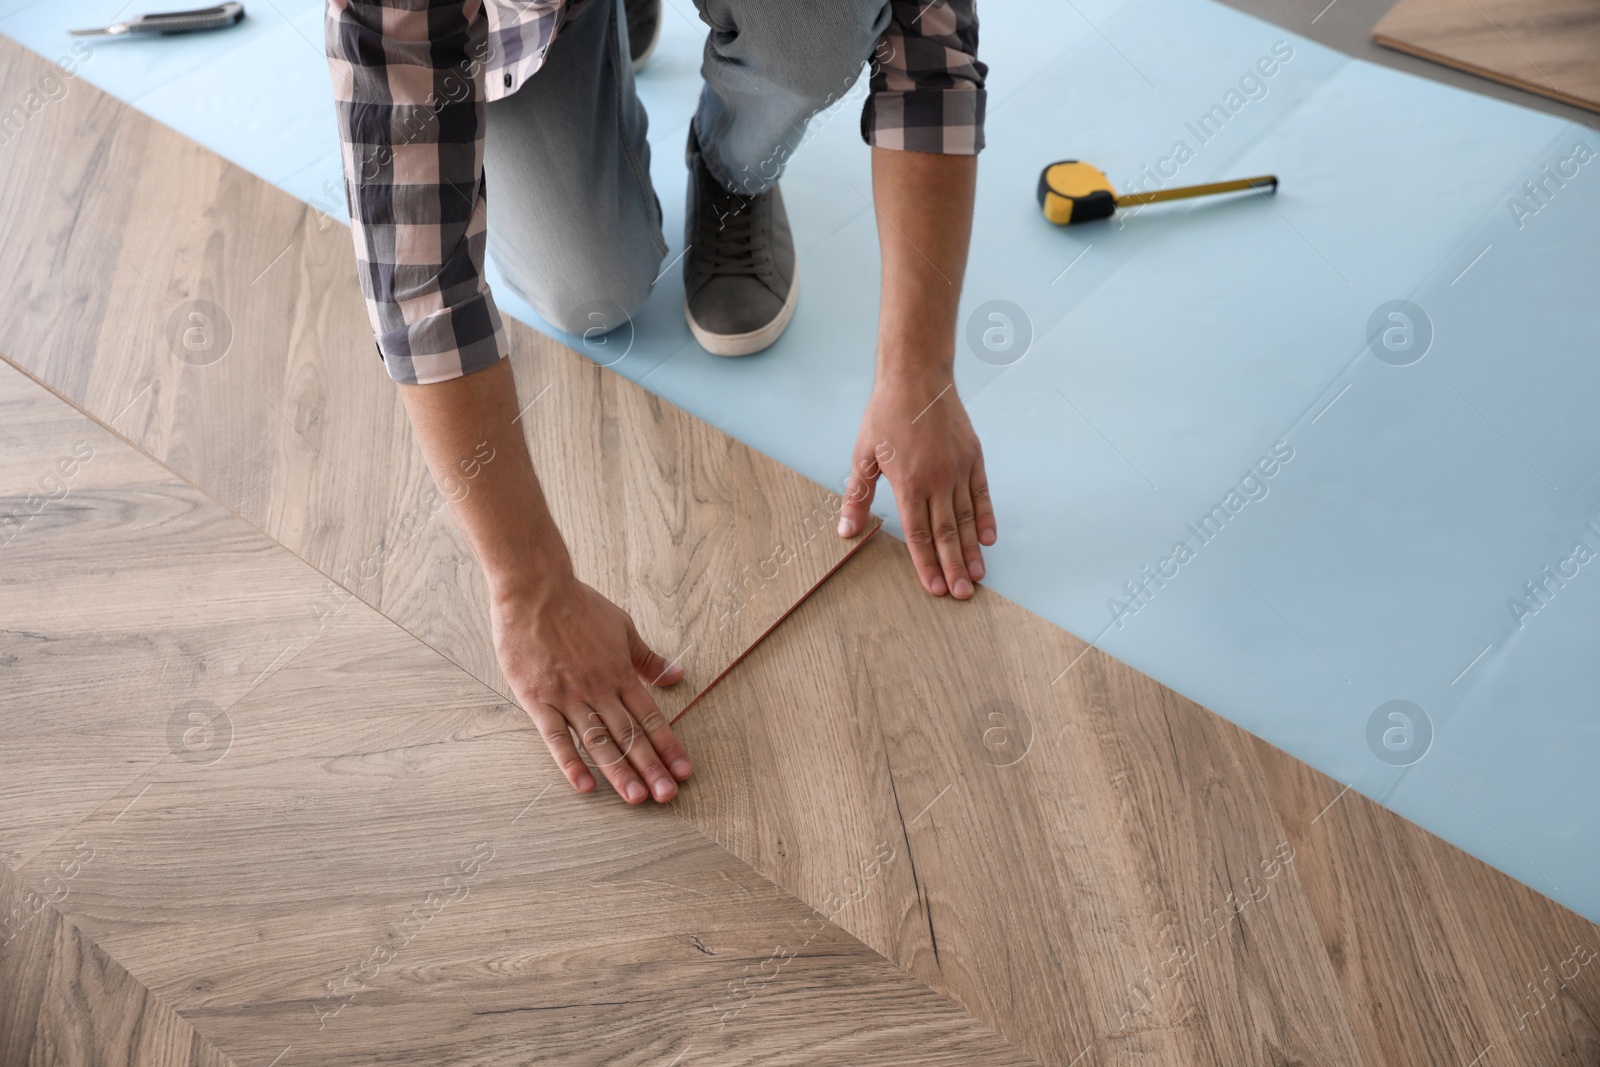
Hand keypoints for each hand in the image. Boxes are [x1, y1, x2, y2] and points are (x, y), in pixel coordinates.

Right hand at [490, 572, 691, 802]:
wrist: (535, 590)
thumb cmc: (578, 606)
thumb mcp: (622, 627)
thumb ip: (648, 658)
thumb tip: (678, 674)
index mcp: (621, 673)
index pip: (652, 717)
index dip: (670, 746)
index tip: (684, 771)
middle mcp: (599, 689)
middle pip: (630, 735)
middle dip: (651, 768)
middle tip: (667, 797)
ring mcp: (569, 696)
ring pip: (599, 741)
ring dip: (619, 771)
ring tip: (636, 798)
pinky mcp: (539, 699)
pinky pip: (557, 737)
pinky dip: (571, 762)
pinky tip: (585, 785)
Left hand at [838, 373, 995, 598]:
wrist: (917, 377)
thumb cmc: (886, 414)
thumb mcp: (863, 456)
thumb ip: (857, 497)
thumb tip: (845, 531)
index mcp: (908, 483)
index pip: (918, 534)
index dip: (926, 564)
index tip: (934, 588)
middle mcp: (937, 480)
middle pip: (946, 534)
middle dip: (953, 568)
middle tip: (962, 595)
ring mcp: (958, 469)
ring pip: (967, 519)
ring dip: (971, 550)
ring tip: (977, 576)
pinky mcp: (973, 457)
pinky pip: (981, 495)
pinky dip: (985, 518)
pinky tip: (988, 539)